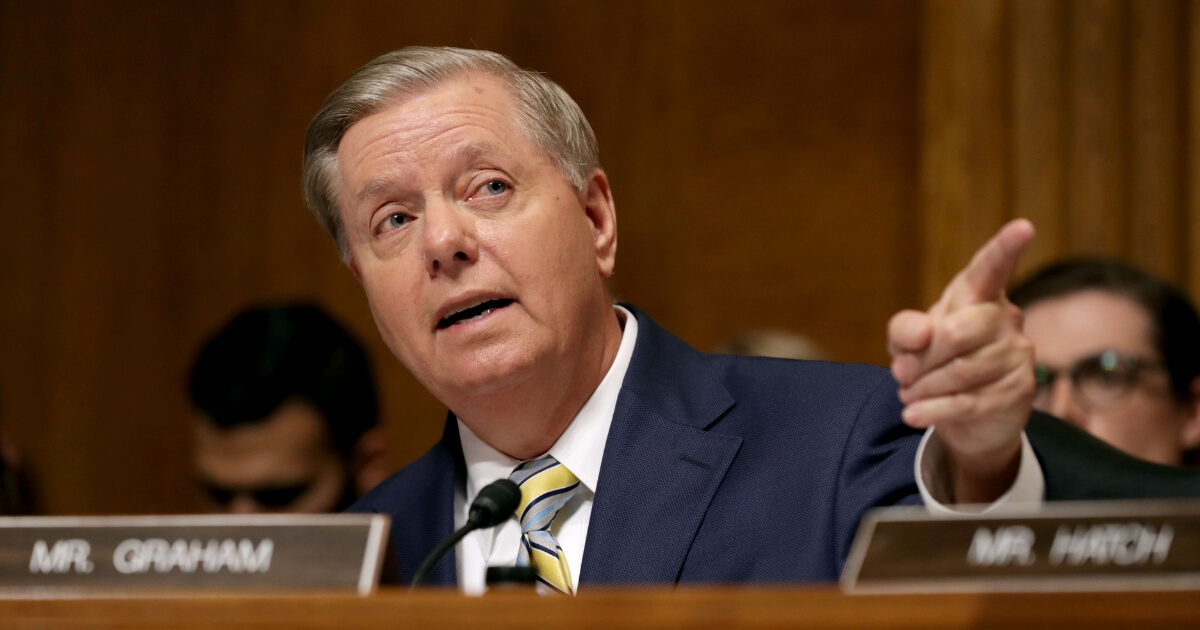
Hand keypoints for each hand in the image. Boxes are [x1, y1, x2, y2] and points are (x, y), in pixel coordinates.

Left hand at [888, 219, 1035, 502]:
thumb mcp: (908, 342)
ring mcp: (1017, 355)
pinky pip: (968, 401)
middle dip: (921, 357)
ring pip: (961, 371)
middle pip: (958, 332)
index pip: (990, 268)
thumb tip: (924, 333)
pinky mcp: (1017, 392)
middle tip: (902, 372)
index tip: (1023, 227)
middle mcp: (1004, 319)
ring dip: (923, 387)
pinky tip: (913, 415)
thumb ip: (905, 329)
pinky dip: (933, 410)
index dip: (1005, 248)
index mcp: (977, 295)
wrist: (964, 412)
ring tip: (909, 393)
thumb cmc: (935, 360)